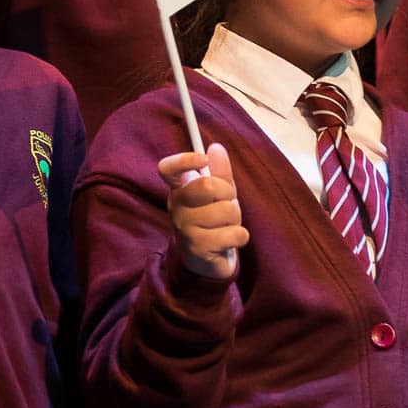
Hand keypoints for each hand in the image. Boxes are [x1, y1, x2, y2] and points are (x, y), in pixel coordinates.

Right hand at [158, 143, 246, 280]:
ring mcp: (184, 228)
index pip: (168, 168)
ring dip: (235, 219)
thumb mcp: (218, 194)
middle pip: (208, 185)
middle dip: (228, 193)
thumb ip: (219, 172)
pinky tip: (229, 241)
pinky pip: (234, 234)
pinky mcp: (197, 248)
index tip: (203, 159)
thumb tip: (216, 147)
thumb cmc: (212, 221)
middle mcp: (176, 206)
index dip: (184, 160)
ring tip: (226, 226)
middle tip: (226, 203)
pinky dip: (240, 237)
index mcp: (179, 189)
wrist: (206, 260)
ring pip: (226, 211)